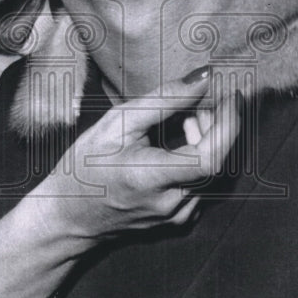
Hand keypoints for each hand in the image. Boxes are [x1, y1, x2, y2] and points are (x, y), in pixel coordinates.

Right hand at [41, 74, 240, 242]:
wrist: (68, 216)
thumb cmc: (85, 166)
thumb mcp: (116, 124)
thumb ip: (164, 100)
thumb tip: (203, 78)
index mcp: (151, 178)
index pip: (211, 156)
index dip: (228, 124)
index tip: (229, 94)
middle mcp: (170, 203)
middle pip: (216, 160)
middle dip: (218, 124)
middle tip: (202, 100)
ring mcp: (175, 215)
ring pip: (211, 172)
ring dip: (208, 140)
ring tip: (187, 118)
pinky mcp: (176, 219)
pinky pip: (200, 184)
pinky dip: (198, 158)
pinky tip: (179, 144)